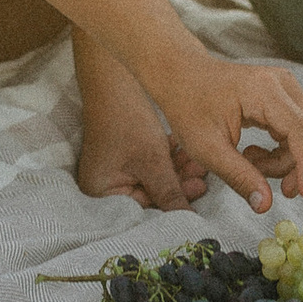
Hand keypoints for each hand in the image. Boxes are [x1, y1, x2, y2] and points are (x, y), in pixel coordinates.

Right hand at [74, 83, 211, 211]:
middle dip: (177, 188)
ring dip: (178, 174)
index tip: (196, 199)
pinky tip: (189, 154)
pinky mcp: (127, 157)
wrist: (115, 79)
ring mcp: (115, 171)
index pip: (141, 212)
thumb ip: (171, 194)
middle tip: (202, 179)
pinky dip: (170, 162)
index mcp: (101, 193)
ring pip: (154, 182)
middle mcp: (104, 186)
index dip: (170, 209)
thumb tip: (191, 222)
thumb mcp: (152, 161)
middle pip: (149, 198)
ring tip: (200, 164)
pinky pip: (152, 167)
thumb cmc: (126, 121)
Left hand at [145, 52, 302, 211]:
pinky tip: (255, 156)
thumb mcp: (207, 148)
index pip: (302, 130)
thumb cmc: (189, 108)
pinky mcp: (285, 95)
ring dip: (291, 160)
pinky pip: (300, 129)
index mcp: (264, 90)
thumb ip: (239, 176)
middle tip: (281, 190)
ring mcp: (286, 87)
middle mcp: (283, 83)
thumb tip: (265, 205)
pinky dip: (286, 151)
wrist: (182, 77)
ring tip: (253, 166)